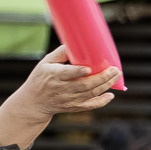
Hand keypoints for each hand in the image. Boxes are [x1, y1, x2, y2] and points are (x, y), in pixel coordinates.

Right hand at [0, 45, 119, 141]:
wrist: (33, 103)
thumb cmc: (40, 79)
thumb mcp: (45, 63)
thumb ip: (60, 53)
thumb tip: (76, 42)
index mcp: (54, 75)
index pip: (67, 74)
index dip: (78, 72)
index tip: (89, 68)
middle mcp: (62, 89)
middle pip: (85, 85)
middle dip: (102, 77)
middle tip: (115, 70)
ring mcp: (69, 99)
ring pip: (90, 93)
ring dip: (106, 85)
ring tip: (116, 76)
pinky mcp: (73, 107)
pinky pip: (90, 105)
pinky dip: (101, 101)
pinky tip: (110, 95)